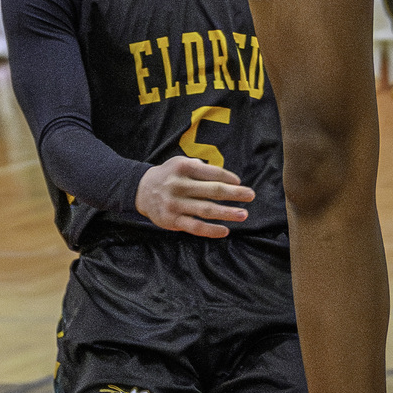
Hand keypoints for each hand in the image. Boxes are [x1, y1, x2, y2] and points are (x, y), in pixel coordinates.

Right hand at [136, 154, 254, 238]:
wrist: (141, 190)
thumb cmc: (168, 175)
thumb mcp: (179, 162)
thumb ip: (199, 167)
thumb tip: (224, 175)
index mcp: (182, 168)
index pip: (211, 173)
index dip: (227, 177)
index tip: (239, 182)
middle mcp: (179, 186)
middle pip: (212, 191)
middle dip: (234, 194)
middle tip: (251, 195)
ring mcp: (175, 205)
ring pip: (206, 210)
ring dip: (227, 213)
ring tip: (243, 214)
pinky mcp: (172, 221)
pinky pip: (195, 227)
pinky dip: (211, 230)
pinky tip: (225, 230)